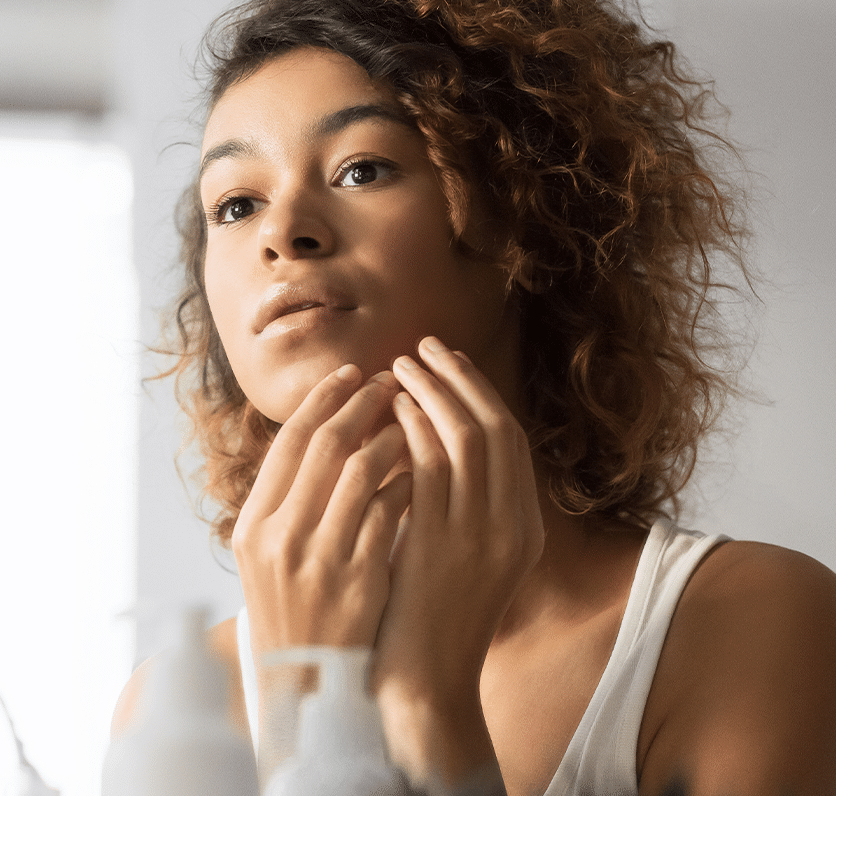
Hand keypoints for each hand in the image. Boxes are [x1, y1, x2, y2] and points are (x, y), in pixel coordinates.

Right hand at [231, 364, 411, 659]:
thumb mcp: (270, 555)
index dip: (324, 399)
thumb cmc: (294, 608)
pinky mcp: (360, 580)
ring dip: (392, 436)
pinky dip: (408, 481)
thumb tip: (330, 427)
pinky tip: (425, 468)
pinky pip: (392, 511)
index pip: (289, 441)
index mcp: (253, 525)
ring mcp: (320, 561)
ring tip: (412, 420)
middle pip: (326, 445)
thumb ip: (289, 497)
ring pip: (363, 471)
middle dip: (363, 403)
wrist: (308, 683)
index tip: (354, 372)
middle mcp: (279, 538)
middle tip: (392, 380)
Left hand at [371, 336, 544, 790]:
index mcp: (524, 527)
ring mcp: (483, 535)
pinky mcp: (443, 545)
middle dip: (460, 378)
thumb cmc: (432, 618)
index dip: (480, 393)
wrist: (423, 684)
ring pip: (466, 437)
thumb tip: (432, 440)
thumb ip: (461, 504)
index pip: (511, 439)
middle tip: (424, 346)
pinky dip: (415, 428)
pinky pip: (432, 466)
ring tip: (400, 365)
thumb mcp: (464, 556)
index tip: (450, 363)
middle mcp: (514, 525)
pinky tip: (391, 409)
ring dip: (433, 392)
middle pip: (496, 427)